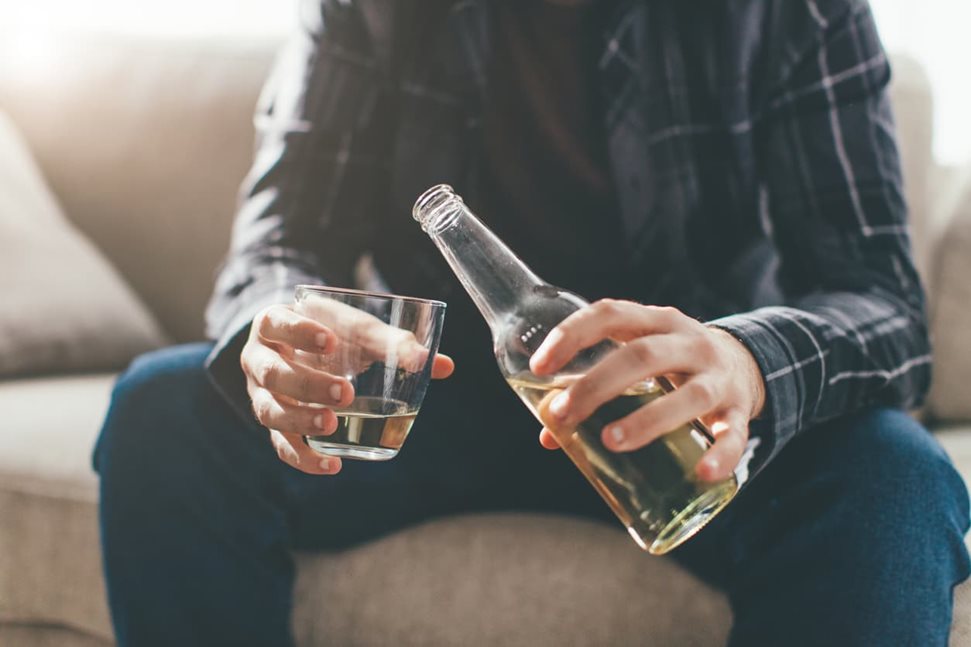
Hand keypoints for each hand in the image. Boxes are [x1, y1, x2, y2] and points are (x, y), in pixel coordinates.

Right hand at [241, 302, 454, 474]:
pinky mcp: (274, 424)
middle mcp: (259, 360)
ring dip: (301, 422)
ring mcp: (261, 395)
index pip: (276, 323)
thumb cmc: (332, 331)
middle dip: (308, 385)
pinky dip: (304, 458)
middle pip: (273, 374)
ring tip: (332, 425)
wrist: (301, 346)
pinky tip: (332, 466)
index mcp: (273, 324)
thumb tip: (444, 366)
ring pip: (270, 411)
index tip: (331, 341)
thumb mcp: (357, 329)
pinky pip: (281, 445)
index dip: (299, 332)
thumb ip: (394, 343)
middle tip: (345, 392)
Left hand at [528, 300, 764, 481]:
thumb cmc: (671, 366)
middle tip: (564, 414)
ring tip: (610, 442)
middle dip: (598, 385)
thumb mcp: (638, 363)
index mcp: (657, 322)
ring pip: (688, 396)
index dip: (572, 335)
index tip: (539, 367)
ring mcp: (719, 376)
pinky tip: (701, 473)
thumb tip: (550, 434)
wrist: (744, 365)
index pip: (611, 314)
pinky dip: (720, 455)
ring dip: (647, 420)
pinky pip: (733, 434)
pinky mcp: (740, 411)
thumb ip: (595, 389)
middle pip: (643, 356)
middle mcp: (690, 342)